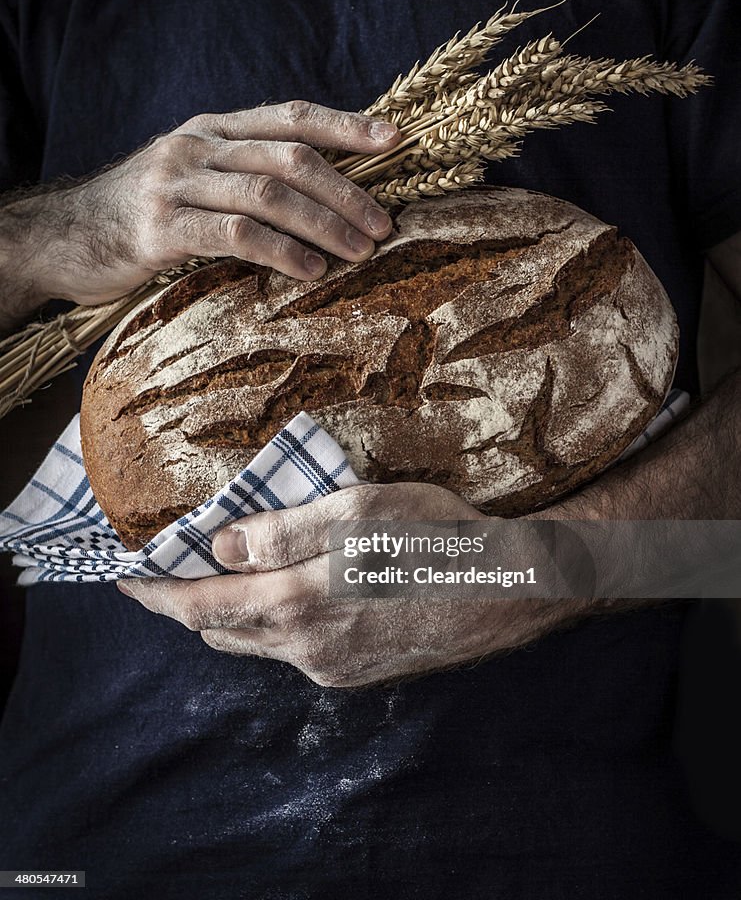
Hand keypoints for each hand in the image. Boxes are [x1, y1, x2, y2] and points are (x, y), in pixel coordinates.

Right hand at [2, 101, 399, 308]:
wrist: (62, 237)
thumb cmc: (141, 214)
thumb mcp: (191, 177)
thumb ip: (242, 174)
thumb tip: (317, 193)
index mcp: (212, 128)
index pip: (290, 115)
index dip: (346, 124)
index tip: (395, 139)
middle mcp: (196, 146)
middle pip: (289, 157)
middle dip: (346, 191)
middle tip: (383, 225)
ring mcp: (176, 183)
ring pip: (268, 195)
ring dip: (323, 224)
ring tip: (359, 252)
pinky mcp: (160, 229)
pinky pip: (234, 235)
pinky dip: (281, 252)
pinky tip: (309, 271)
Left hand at [117, 483, 587, 687]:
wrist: (508, 589)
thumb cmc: (436, 536)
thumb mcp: (359, 512)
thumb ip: (284, 531)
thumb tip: (222, 545)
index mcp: (298, 605)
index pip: (201, 606)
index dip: (158, 592)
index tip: (128, 579)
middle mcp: (307, 648)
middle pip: (222, 630)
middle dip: (190, 601)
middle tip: (177, 566)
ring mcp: (332, 666)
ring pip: (258, 642)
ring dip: (231, 613)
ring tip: (230, 574)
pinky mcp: (357, 671)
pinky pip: (294, 649)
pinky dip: (272, 622)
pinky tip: (292, 592)